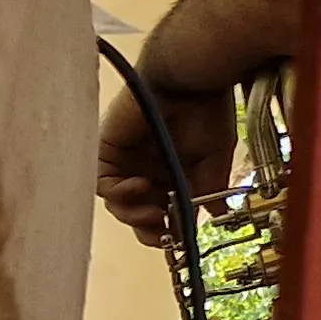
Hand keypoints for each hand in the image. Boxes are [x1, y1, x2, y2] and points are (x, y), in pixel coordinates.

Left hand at [97, 82, 238, 248]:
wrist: (189, 78)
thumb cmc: (206, 110)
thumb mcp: (215, 158)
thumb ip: (209, 188)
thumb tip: (216, 215)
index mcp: (172, 172)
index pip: (163, 212)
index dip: (169, 231)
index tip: (180, 241)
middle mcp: (147, 169)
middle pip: (138, 213)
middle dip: (150, 229)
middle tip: (165, 234)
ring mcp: (126, 161)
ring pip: (118, 204)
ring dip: (134, 215)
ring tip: (155, 212)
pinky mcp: (107, 151)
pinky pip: (104, 185)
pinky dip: (121, 194)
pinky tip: (142, 186)